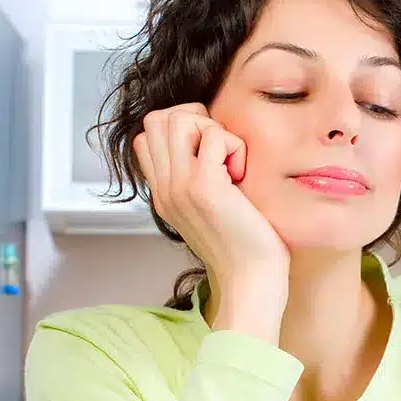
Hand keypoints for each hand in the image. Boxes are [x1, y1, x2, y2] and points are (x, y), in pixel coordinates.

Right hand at [133, 103, 289, 335]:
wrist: (252, 281)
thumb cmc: (246, 248)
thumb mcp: (213, 211)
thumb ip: (201, 181)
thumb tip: (214, 149)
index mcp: (164, 194)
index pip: (148, 136)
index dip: (182, 131)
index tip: (213, 155)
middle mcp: (165, 188)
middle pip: (157, 119)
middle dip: (196, 120)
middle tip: (223, 152)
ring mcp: (179, 186)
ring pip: (177, 118)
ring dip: (212, 129)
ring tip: (230, 163)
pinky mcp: (204, 187)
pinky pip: (212, 134)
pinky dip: (235, 145)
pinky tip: (242, 175)